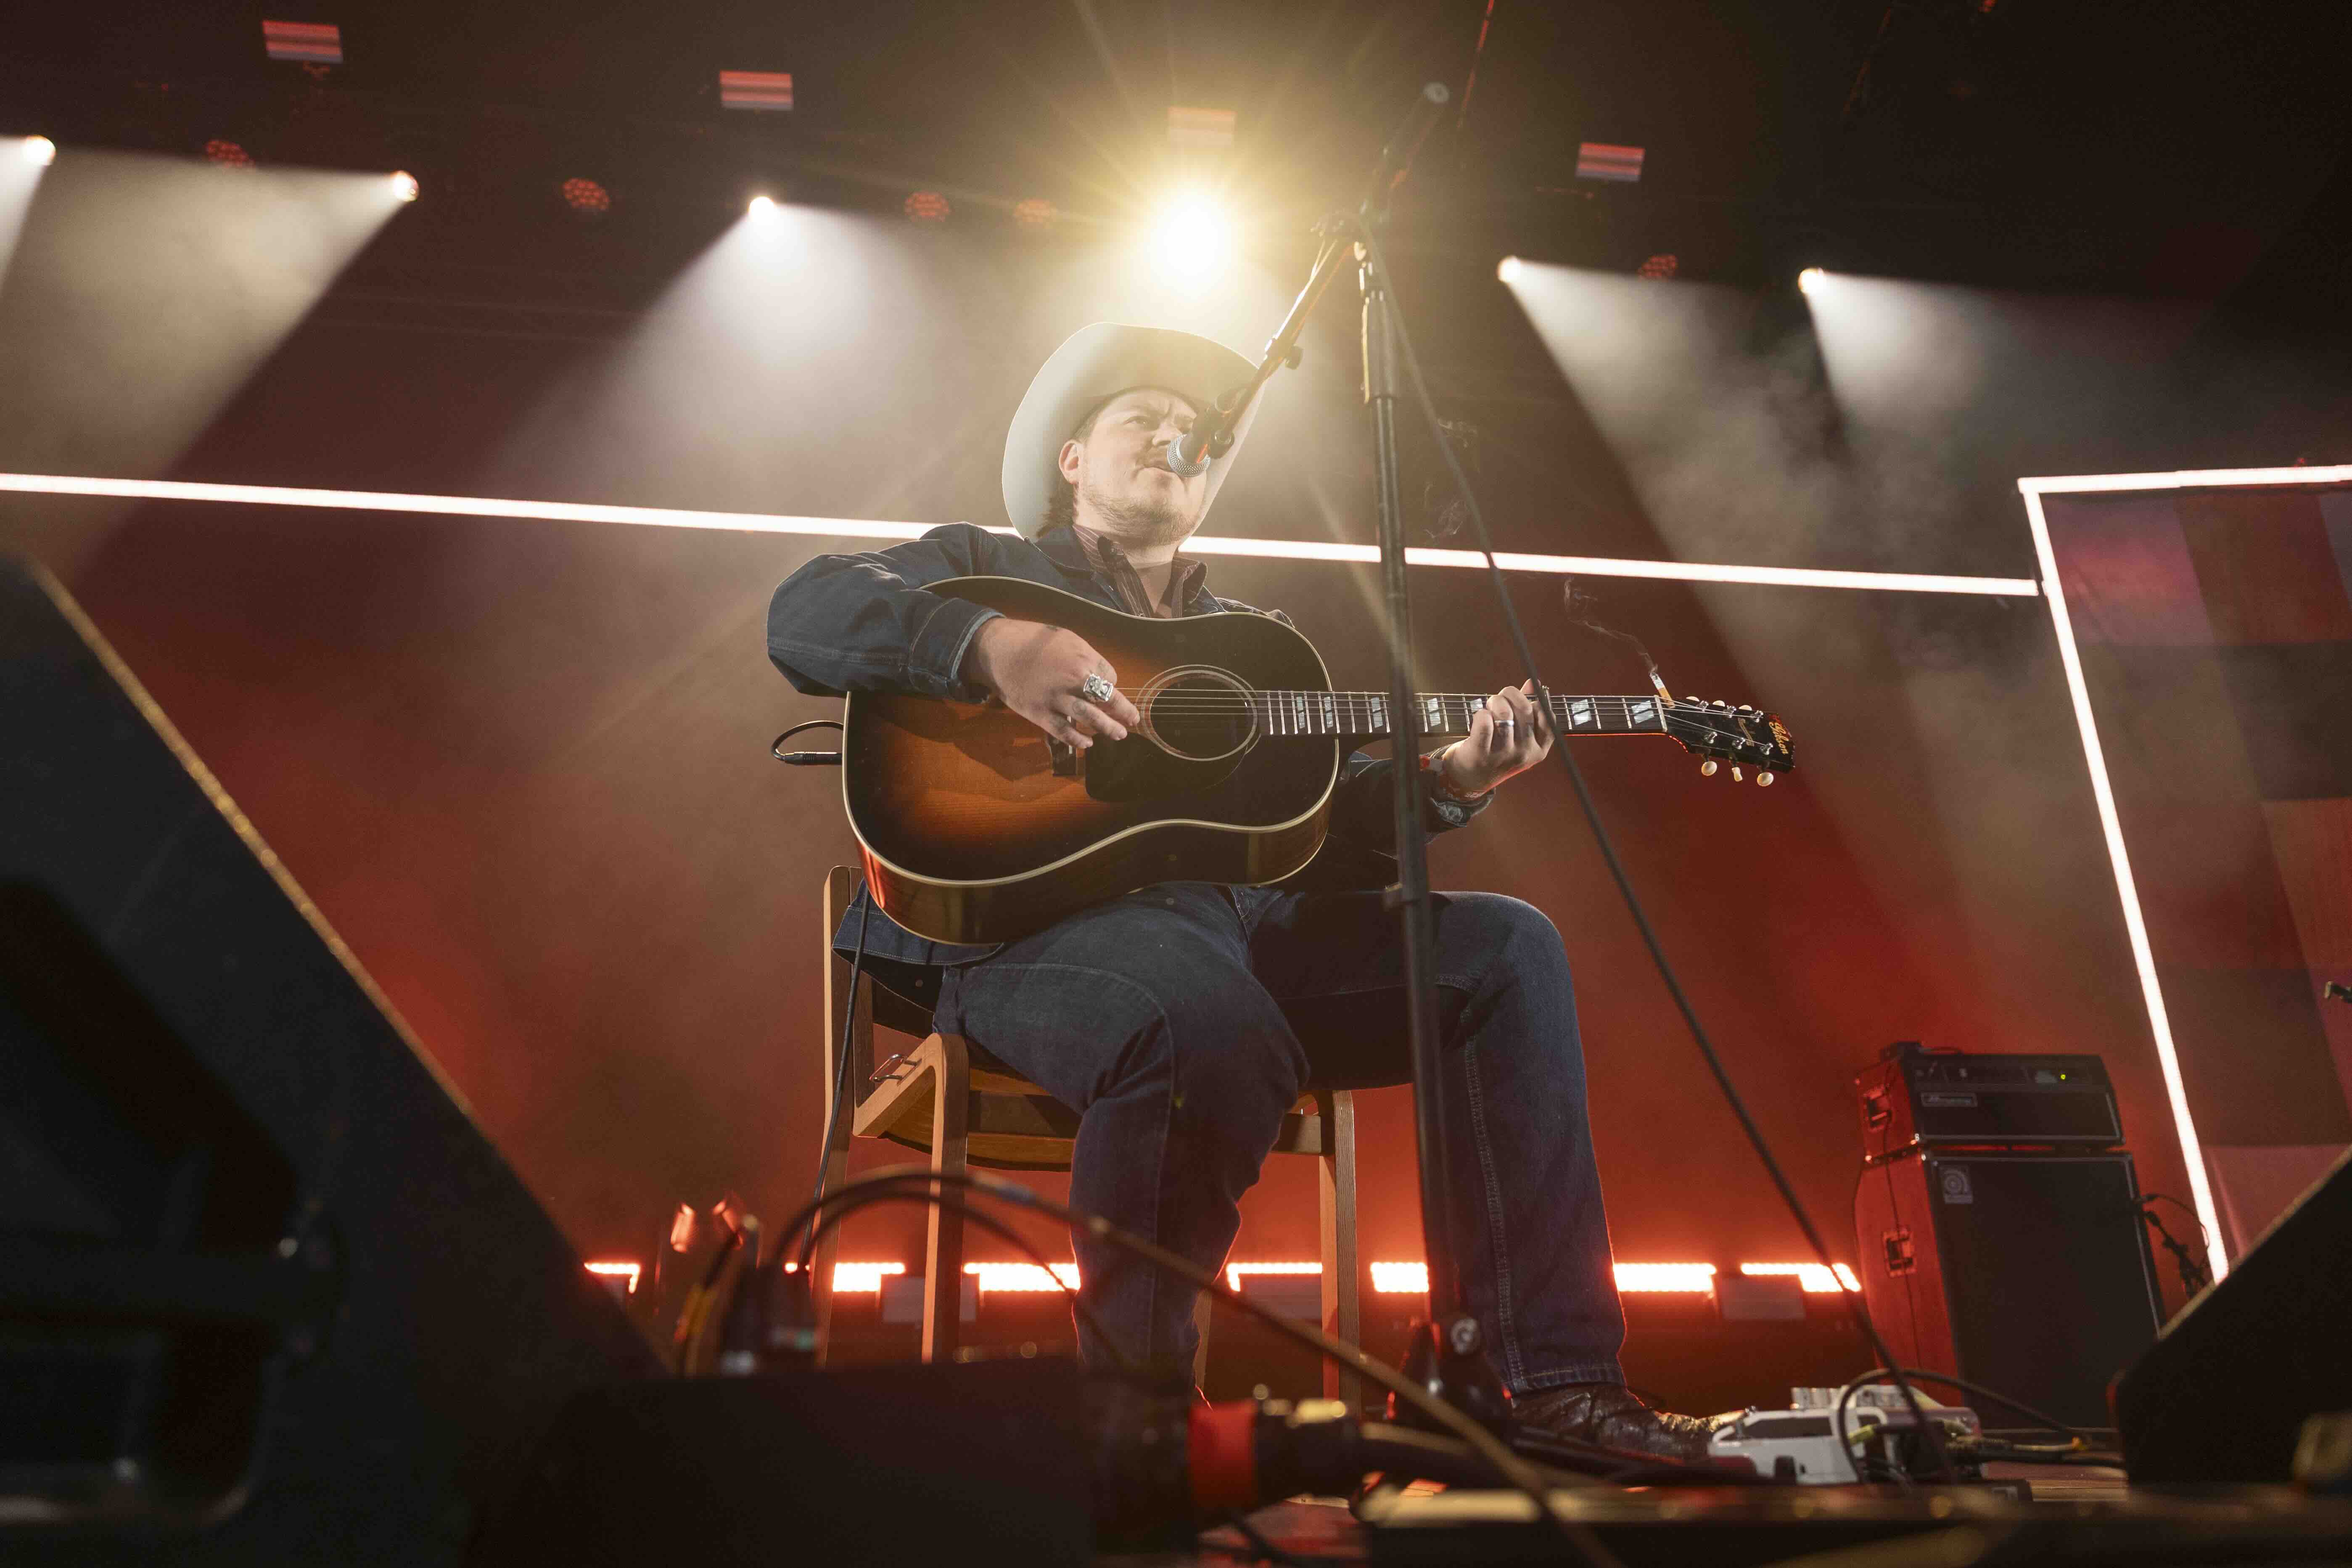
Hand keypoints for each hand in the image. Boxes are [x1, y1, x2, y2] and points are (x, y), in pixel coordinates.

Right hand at [964, 617, 1141, 749]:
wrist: (998, 651)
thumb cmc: (1032, 641)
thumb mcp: (1065, 638)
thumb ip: (1086, 656)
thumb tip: (1103, 676)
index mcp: (1081, 659)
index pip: (1109, 676)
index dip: (1112, 684)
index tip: (1109, 688)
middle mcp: (1073, 680)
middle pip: (1106, 699)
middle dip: (1122, 712)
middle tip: (1133, 721)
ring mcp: (1056, 699)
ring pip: (1089, 718)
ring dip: (1107, 728)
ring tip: (1119, 734)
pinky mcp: (1040, 713)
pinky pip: (1063, 731)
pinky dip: (1077, 739)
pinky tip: (1087, 743)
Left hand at [1440, 681, 1552, 797]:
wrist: (1471, 776)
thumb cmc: (1497, 749)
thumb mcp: (1518, 735)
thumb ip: (1528, 709)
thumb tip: (1534, 683)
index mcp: (1538, 750)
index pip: (1547, 717)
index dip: (1535, 701)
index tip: (1523, 700)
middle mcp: (1524, 754)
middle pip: (1525, 710)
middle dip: (1511, 695)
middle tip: (1500, 699)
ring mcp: (1504, 755)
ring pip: (1504, 713)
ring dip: (1494, 703)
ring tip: (1489, 708)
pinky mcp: (1482, 753)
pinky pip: (1485, 722)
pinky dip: (1481, 714)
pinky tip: (1480, 717)